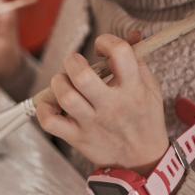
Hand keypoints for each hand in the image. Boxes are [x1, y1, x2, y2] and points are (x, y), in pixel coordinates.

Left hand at [36, 34, 168, 172]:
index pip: (120, 54)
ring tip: (64, 82)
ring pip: (65, 96)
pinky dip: (44, 110)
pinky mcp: (77, 138)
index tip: (102, 47)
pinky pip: (50, 122)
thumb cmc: (144, 118)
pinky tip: (52, 104)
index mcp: (133, 89)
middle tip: (75, 64)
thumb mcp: (150, 88)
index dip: (107, 41)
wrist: (143, 160)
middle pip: (83, 76)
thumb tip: (133, 34)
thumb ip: (138, 60)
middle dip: (73, 62)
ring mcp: (92, 123)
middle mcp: (112, 105)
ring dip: (58, 83)